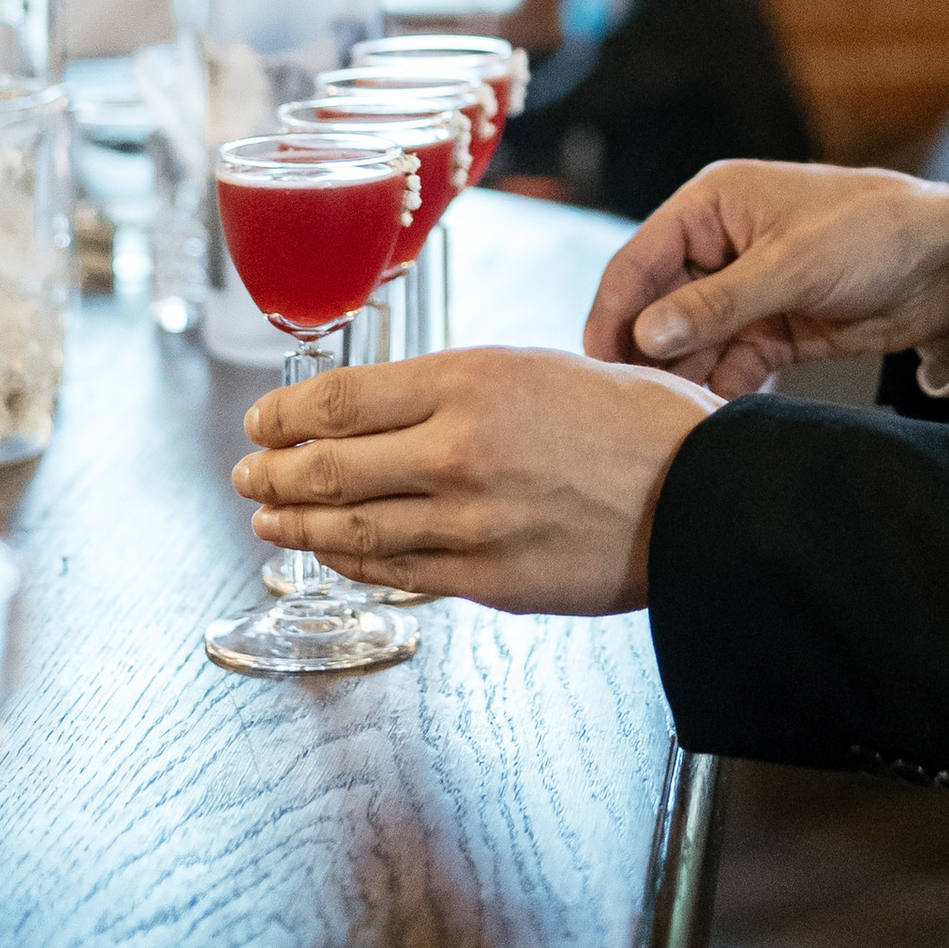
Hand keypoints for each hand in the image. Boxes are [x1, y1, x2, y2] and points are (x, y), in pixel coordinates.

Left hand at [233, 345, 717, 614]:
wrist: (701, 494)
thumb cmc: (635, 423)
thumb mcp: (539, 369)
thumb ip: (458, 389)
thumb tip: (386, 409)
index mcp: (469, 381)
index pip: (338, 400)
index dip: (282, 416)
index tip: (260, 423)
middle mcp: (456, 449)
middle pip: (325, 466)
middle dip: (270, 475)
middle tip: (247, 476)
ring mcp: (466, 521)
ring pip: (349, 526)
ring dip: (295, 525)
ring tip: (268, 521)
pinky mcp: (484, 578)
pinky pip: (393, 571)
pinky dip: (349, 562)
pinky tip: (330, 552)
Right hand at [584, 160, 948, 396]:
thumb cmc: (875, 232)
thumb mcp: (793, 264)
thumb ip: (717, 303)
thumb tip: (644, 335)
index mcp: (712, 205)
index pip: (639, 260)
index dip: (614, 312)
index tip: (598, 369)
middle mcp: (719, 247)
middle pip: (658, 308)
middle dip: (647, 355)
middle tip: (633, 408)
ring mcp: (746, 292)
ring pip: (691, 343)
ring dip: (684, 379)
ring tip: (674, 420)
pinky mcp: (773, 330)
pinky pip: (729, 365)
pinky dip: (720, 390)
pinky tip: (713, 418)